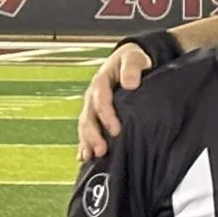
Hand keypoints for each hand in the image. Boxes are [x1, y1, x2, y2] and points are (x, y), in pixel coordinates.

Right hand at [78, 45, 148, 161]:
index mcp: (101, 82)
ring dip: (87, 142)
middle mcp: (93, 95)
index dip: (107, 116)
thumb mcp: (134, 58)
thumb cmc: (133, 59)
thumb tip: (130, 84)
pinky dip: (84, 143)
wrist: (129, 60)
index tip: (116, 131)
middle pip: (89, 117)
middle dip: (93, 135)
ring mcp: (92, 106)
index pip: (101, 101)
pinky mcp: (95, 114)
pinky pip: (87, 130)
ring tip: (90, 157)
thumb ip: (131, 68)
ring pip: (85, 125)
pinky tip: (83, 158)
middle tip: (102, 151)